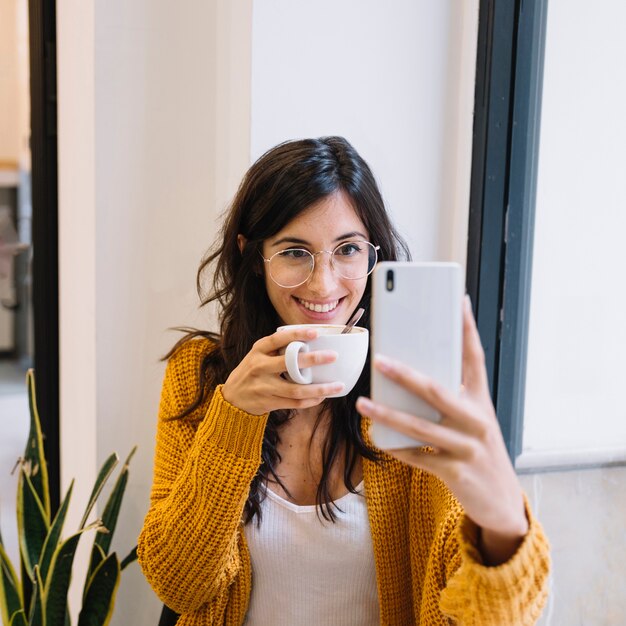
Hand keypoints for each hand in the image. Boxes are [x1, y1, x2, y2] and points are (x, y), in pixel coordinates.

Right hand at [221, 327, 343, 415]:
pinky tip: (323, 396)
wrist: (232, 397)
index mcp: (258, 350)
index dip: (296, 334)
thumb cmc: (252, 371)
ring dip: (319, 388)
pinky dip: (311, 400)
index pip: (277, 339)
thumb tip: (311, 339)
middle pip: (289, 364)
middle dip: (313, 360)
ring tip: (337, 386)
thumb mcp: (258, 354)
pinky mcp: (269, 402)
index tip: (316, 332)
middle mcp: (259, 367)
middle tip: (333, 356)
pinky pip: (294, 403)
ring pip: (296, 389)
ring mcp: (264, 386)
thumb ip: (278, 348)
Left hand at [356, 297, 527, 563]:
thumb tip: (410, 374)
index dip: (468, 329)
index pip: (475, 358)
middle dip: (405, 375)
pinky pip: (419, 458)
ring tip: (362, 403)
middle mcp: (478, 421)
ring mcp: (468, 448)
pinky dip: (398, 449)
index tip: (460, 300)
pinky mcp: (456, 473)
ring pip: (420, 428)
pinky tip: (380, 440)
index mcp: (481, 401)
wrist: (502, 499)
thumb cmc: (479, 450)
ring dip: (387, 415)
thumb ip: (451, 399)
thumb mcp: (473, 420)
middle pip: (437, 391)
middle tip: (379, 359)